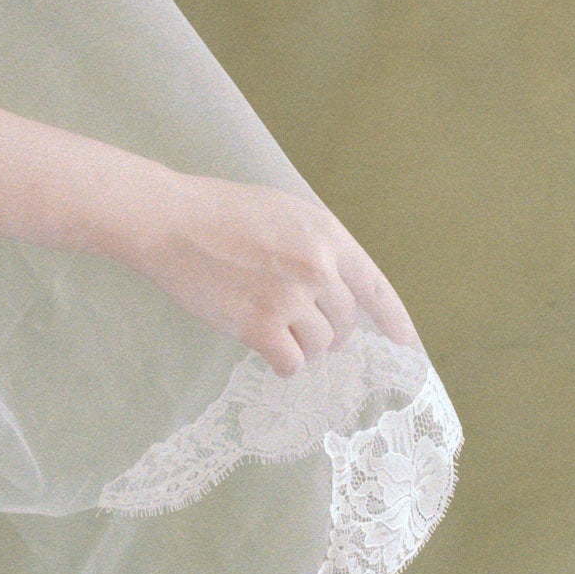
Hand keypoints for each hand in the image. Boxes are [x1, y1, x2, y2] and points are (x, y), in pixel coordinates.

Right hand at [130, 171, 418, 378]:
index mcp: (327, 235)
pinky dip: (283, 362)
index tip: (404, 342)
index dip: (394, 319)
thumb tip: (337, 286)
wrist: (170, 221)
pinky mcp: (259, 326)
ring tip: (278, 332)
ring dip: (304, 347)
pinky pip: (291, 362)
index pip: (376, 287)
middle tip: (305, 327)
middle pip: (347, 323)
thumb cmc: (220, 211)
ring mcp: (289, 298)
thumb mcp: (284, 213)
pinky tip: (267, 350)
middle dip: (332, 332)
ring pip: (320, 346)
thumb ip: (316, 245)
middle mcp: (317, 268)